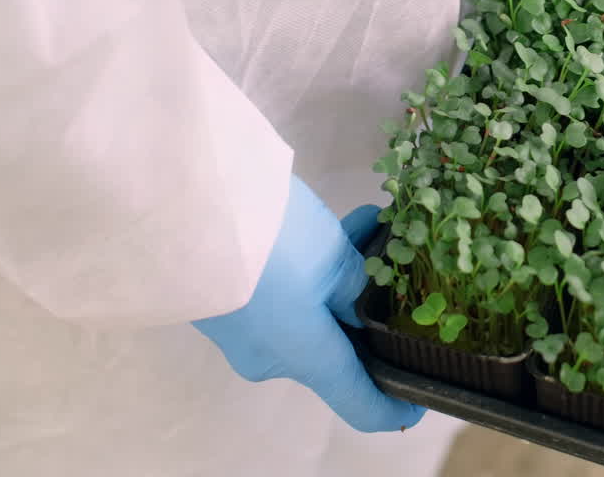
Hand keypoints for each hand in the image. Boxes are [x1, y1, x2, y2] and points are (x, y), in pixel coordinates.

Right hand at [193, 176, 424, 431]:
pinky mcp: (224, 297)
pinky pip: (283, 293)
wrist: (182, 200)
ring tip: (372, 223)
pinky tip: (339, 220)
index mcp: (306, 358)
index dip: (394, 402)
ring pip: (312, 310)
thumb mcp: (335, 259)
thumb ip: (360, 288)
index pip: (359, 404)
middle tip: (398, 261)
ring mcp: (244, 330)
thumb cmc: (272, 240)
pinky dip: (312, 264)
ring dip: (345, 273)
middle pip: (337, 346)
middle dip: (371, 305)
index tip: (421, 393)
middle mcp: (273, 356)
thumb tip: (363, 306)